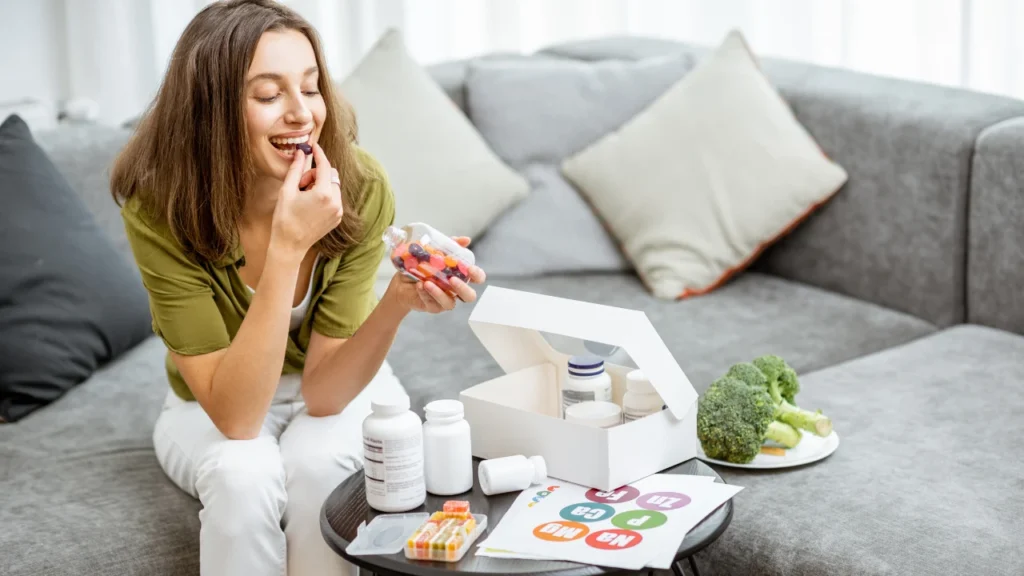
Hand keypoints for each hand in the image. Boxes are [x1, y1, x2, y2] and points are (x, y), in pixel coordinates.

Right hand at [270, 144, 341, 261]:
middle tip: (300, 184)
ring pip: (333, 186)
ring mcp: (338, 211)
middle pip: (330, 175)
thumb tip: (301, 152)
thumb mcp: (287, 190)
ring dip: (320, 185)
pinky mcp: (337, 218)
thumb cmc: (284, 218)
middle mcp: (336, 202)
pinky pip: (334, 198)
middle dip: (316, 174)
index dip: (319, 154)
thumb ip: (296, 168)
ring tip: (304, 197)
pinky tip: (309, 205)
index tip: (313, 146)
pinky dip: (324, 196)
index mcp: (324, 194)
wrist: (289, 245)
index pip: (325, 166)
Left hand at [388, 237, 485, 313]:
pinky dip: (426, 294)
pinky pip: (433, 304)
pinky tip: (419, 285)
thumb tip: (466, 239)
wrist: (401, 280)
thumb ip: (450, 245)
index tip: (470, 269)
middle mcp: (455, 290)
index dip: (477, 275)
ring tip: (427, 282)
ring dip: (439, 292)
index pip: (477, 278)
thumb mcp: (433, 250)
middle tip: (452, 279)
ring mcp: (444, 300)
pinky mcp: (432, 307)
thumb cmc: (420, 266)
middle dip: (463, 288)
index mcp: (459, 275)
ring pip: (450, 303)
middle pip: (469, 296)